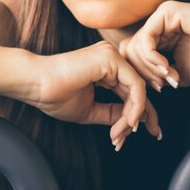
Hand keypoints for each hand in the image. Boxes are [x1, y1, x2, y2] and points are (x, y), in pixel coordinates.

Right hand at [31, 41, 161, 148]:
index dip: (139, 113)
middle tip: (153, 133)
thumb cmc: (55, 95)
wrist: (36, 85)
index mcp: (106, 67)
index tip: (145, 132)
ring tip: (121, 133)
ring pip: (139, 89)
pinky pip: (135, 86)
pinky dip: (134, 107)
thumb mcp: (90, 109)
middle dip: (146, 115)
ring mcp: (112, 55)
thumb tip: (132, 120)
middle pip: (139, 89)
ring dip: (134, 116)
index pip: (131, 90)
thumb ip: (112, 113)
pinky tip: (126, 122)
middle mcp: (111, 58)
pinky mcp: (111, 59)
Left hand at [119, 0, 189, 88]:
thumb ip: (156, 75)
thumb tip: (137, 81)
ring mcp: (162, 15)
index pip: (135, 54)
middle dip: (143, 72)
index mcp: (161, 36)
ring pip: (136, 44)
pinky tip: (166, 66)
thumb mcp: (177, 72)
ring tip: (169, 76)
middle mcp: (159, 23)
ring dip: (150, 67)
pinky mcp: (167, 11)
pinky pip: (146, 37)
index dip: (143, 74)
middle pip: (131, 49)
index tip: (160, 89)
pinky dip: (152, 56)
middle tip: (161, 85)